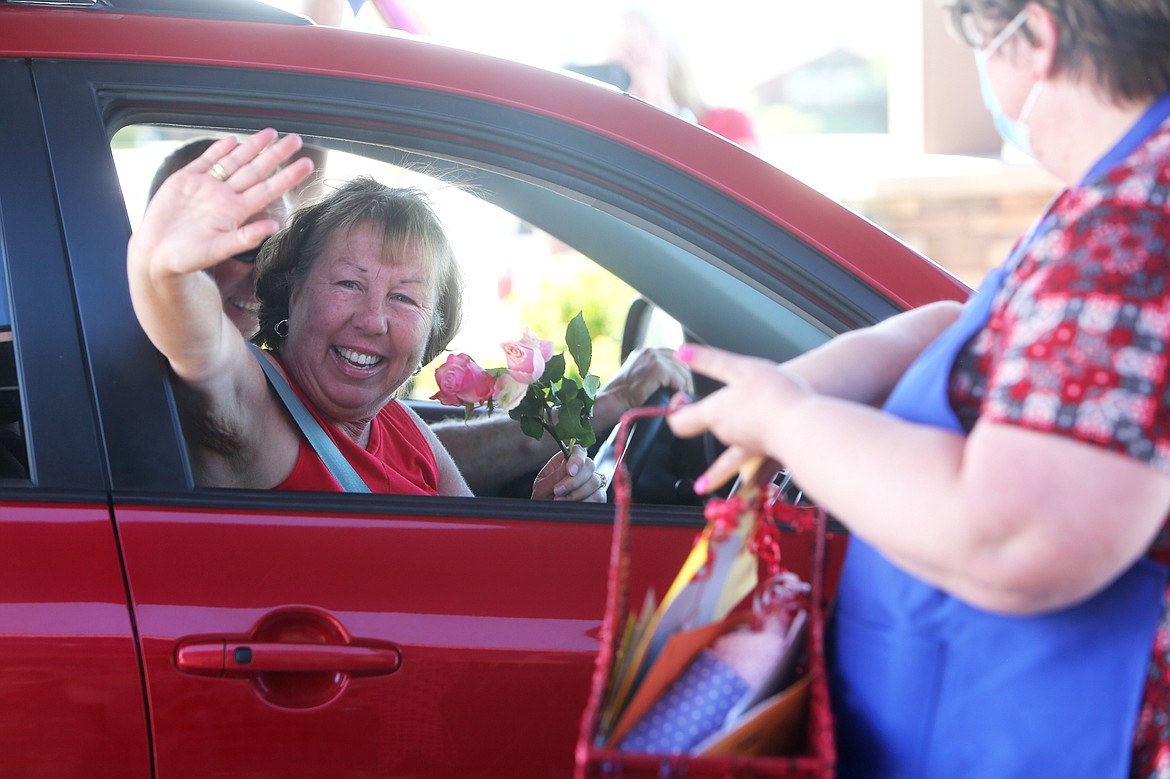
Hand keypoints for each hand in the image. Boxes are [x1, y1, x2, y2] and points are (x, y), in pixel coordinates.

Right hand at [131, 129, 313, 278]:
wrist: (156, 254)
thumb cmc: (188, 258)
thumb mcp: (219, 249)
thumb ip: (246, 238)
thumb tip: (274, 227)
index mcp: (236, 212)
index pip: (268, 190)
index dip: (288, 177)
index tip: (307, 164)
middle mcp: (225, 196)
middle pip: (256, 170)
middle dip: (276, 154)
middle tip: (296, 138)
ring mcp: (206, 187)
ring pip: (234, 161)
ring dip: (252, 147)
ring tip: (271, 132)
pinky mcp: (184, 180)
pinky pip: (205, 161)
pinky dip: (218, 149)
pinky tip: (233, 140)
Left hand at [531, 445, 606, 501]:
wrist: (545, 516)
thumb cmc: (542, 499)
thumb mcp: (541, 487)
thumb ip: (554, 476)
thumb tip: (568, 466)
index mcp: (565, 461)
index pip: (578, 451)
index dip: (577, 459)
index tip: (570, 471)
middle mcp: (580, 469)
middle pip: (589, 465)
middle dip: (574, 481)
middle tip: (558, 491)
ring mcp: (590, 482)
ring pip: (594, 481)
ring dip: (576, 494)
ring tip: (560, 500)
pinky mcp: (597, 496)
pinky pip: (599, 496)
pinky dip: (585, 502)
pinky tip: (573, 505)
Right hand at [594, 347, 692, 430]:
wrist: (610, 403)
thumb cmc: (620, 399)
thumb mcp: (636, 381)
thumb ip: (651, 376)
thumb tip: (671, 383)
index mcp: (643, 353)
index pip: (673, 356)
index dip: (678, 372)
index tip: (679, 386)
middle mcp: (648, 351)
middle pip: (680, 362)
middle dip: (682, 378)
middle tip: (679, 394)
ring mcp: (653, 358)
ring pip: (682, 371)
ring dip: (681, 386)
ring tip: (676, 398)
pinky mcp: (657, 368)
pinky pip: (678, 379)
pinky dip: (678, 390)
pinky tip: (672, 398)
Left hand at [667, 344, 810, 493]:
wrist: (805, 429)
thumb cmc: (774, 396)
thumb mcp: (740, 368)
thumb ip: (709, 362)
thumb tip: (681, 353)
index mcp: (715, 413)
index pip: (679, 422)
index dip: (675, 413)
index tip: (680, 400)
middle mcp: (726, 434)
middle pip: (708, 427)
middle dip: (710, 414)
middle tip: (719, 398)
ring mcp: (745, 446)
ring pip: (731, 439)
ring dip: (732, 427)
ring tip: (742, 415)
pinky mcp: (766, 453)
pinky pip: (751, 455)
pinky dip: (748, 456)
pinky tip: (754, 456)